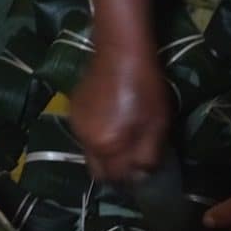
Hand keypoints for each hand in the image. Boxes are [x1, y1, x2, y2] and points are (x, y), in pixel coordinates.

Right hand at [70, 51, 169, 179]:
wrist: (120, 50)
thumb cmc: (145, 87)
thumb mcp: (157, 124)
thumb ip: (148, 156)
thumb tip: (140, 177)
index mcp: (106, 146)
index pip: (115, 179)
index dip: (129, 178)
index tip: (141, 169)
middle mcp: (85, 141)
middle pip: (98, 170)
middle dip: (114, 169)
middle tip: (132, 156)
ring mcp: (76, 125)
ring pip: (90, 152)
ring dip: (105, 151)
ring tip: (123, 133)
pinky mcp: (73, 110)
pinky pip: (85, 135)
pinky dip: (97, 135)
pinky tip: (111, 118)